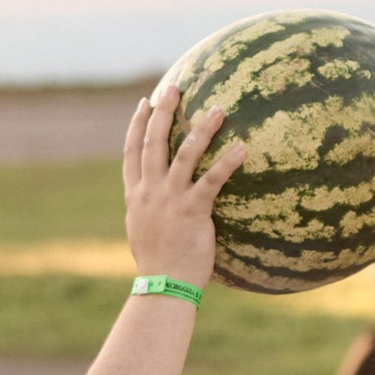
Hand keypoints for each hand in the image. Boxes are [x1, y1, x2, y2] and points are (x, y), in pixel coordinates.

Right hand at [123, 84, 243, 291]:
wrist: (163, 286)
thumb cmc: (159, 265)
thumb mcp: (144, 232)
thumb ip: (149, 211)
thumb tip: (159, 201)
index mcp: (135, 197)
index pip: (131, 152)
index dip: (138, 125)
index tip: (145, 102)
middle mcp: (148, 192)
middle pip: (153, 143)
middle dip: (163, 112)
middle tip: (174, 87)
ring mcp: (169, 200)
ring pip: (183, 154)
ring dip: (200, 129)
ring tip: (217, 109)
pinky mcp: (192, 211)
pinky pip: (212, 180)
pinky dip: (227, 162)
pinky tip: (244, 148)